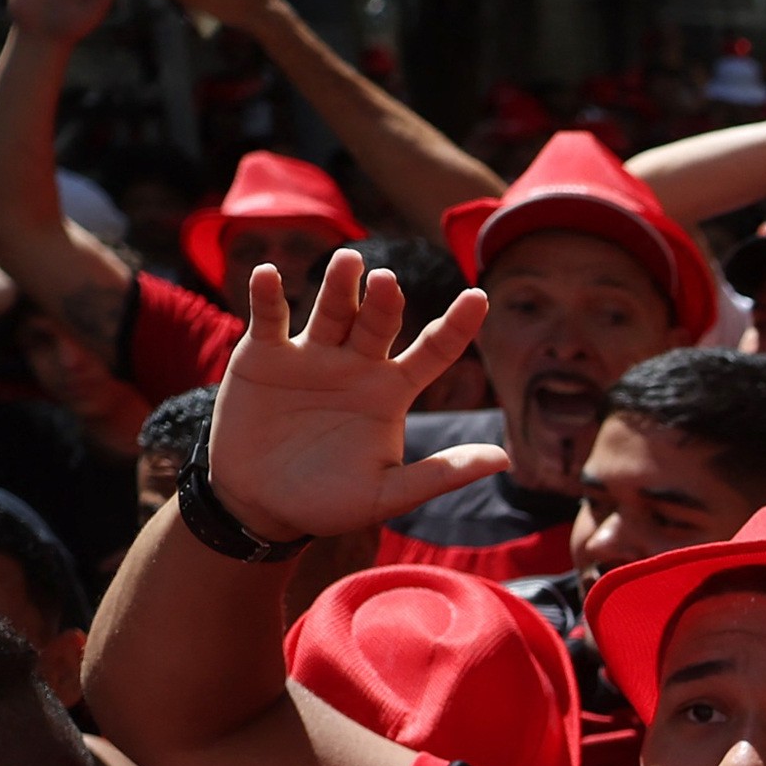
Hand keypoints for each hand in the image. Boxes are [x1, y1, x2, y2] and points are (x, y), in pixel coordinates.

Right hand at [198, 253, 502, 541]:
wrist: (261, 504)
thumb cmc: (329, 502)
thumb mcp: (388, 494)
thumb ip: (441, 474)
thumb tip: (505, 461)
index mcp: (392, 390)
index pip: (435, 351)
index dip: (457, 325)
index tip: (480, 297)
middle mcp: (358, 364)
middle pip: (378, 322)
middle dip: (384, 302)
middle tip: (388, 283)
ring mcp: (312, 355)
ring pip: (330, 310)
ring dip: (338, 285)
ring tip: (349, 261)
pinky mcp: (265, 354)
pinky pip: (270, 318)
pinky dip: (269, 295)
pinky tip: (269, 275)